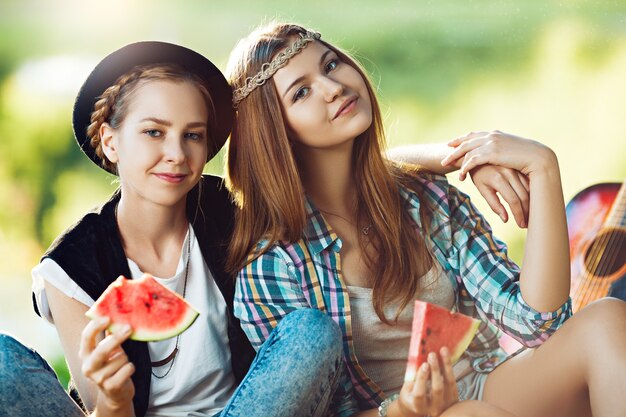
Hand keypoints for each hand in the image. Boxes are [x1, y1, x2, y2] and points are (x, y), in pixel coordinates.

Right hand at [79, 317, 135, 409]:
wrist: (116, 392)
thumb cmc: (112, 365)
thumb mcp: (108, 349)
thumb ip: (110, 334)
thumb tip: (118, 314)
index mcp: (85, 354)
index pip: (86, 337)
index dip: (96, 326)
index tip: (108, 317)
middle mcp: (88, 366)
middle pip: (102, 350)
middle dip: (117, 338)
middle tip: (129, 328)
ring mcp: (98, 378)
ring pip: (121, 358)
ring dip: (126, 358)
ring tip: (122, 363)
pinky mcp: (110, 387)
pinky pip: (127, 368)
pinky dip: (131, 367)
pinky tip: (126, 371)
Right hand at [395, 348, 457, 416]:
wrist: (420, 408)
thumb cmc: (410, 396)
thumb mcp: (407, 389)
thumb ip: (412, 378)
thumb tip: (419, 359)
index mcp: (418, 406)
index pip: (420, 393)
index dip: (422, 378)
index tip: (424, 365)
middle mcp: (433, 408)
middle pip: (437, 389)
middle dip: (435, 370)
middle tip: (432, 355)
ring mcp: (445, 405)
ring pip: (448, 384)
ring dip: (446, 365)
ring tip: (443, 350)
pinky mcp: (453, 400)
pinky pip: (453, 381)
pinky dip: (449, 368)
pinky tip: (446, 356)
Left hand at [441, 130, 556, 179]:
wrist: (538, 157)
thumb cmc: (528, 156)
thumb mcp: (512, 150)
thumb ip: (502, 149)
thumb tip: (498, 153)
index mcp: (495, 134)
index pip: (473, 135)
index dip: (461, 139)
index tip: (451, 142)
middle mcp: (491, 136)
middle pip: (466, 141)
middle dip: (453, 148)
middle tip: (443, 154)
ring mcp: (491, 143)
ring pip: (466, 150)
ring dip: (455, 158)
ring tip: (446, 165)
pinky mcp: (492, 153)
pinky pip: (472, 160)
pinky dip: (465, 168)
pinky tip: (461, 175)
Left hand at [468, 165, 529, 227]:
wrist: (479, 155)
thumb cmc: (479, 175)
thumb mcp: (483, 189)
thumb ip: (494, 204)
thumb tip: (506, 219)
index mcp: (498, 179)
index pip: (513, 201)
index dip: (518, 214)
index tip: (521, 225)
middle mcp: (509, 172)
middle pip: (523, 196)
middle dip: (527, 212)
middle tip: (527, 223)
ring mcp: (516, 168)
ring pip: (529, 189)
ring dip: (531, 203)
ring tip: (530, 215)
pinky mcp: (520, 167)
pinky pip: (530, 182)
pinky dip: (532, 194)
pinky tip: (532, 203)